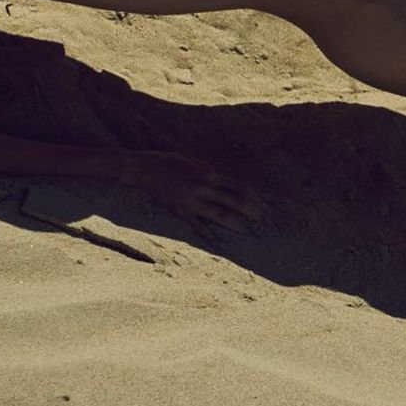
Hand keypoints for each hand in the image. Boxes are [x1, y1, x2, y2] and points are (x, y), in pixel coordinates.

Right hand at [125, 150, 260, 231]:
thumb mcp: (191, 161)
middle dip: (250, 210)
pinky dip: (208, 235)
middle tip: (261, 219)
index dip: (253, 196)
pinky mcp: (180, 211)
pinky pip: (197, 226)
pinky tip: (217, 243)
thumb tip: (217, 175)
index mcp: (208, 174)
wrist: (143, 169)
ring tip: (245, 231)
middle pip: (234, 200)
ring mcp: (192, 200)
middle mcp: (204, 187)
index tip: (262, 204)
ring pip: (219, 214)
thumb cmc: (167, 161)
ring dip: (235, 224)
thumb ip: (206, 169)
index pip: (238, 186)